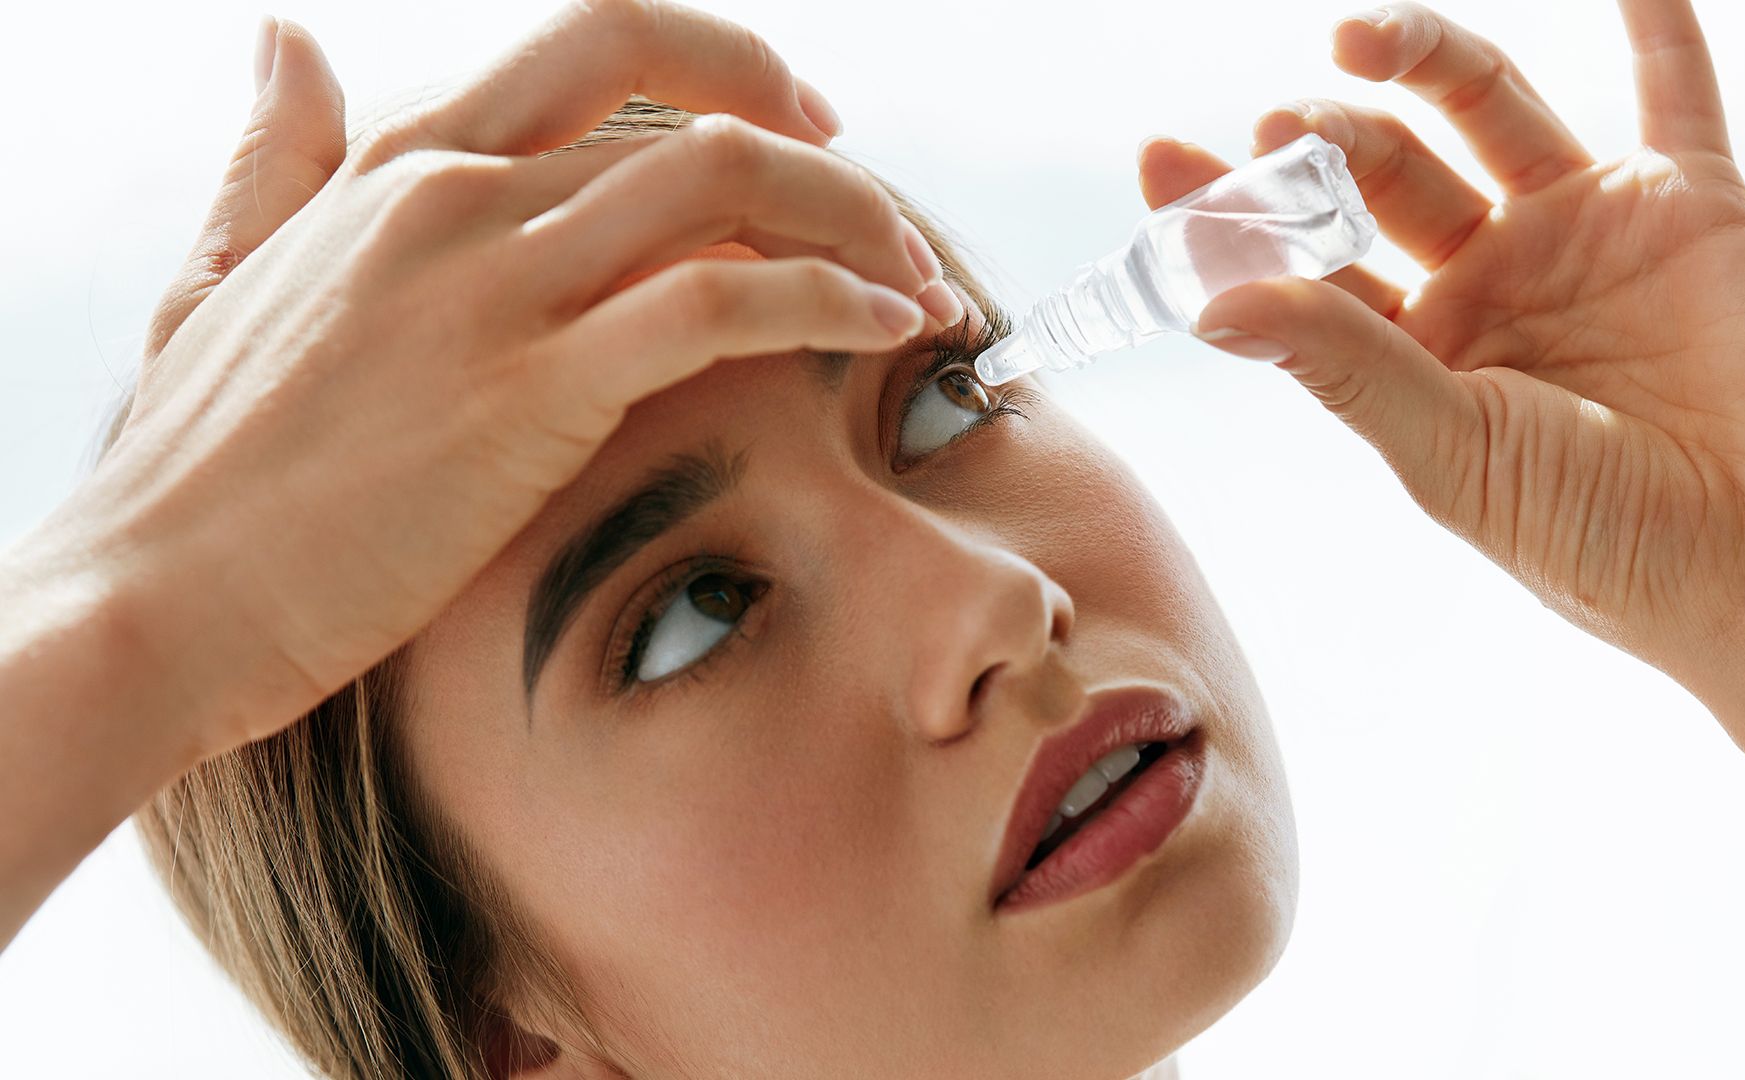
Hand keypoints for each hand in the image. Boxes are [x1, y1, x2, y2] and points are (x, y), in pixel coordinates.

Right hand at [44, 0, 951, 761]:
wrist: (146, 603)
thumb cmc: (193, 471)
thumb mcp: (223, 277)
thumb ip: (275, 160)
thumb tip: (286, 40)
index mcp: (397, 163)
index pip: (598, 45)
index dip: (723, 63)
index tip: (802, 122)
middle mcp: (452, 195)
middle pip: (689, 100)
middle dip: (817, 137)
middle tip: (888, 214)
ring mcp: (491, 284)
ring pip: (728, 181)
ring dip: (853, 224)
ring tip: (919, 290)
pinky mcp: (529, 389)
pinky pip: (720, 301)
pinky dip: (825, 300)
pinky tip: (882, 332)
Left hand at [1139, 1, 1744, 846]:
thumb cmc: (1601, 542)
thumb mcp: (1449, 452)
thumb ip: (1340, 364)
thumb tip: (1210, 302)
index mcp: (1417, 354)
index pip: (1306, 264)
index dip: (1234, 215)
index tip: (1160, 161)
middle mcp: (1488, 284)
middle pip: (1383, 177)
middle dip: (1325, 144)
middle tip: (1281, 127)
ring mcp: (1581, 238)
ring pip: (1485, 113)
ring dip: (1422, 62)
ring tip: (1353, 39)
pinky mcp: (1688, 209)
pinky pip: (1672, 93)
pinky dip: (1655, 25)